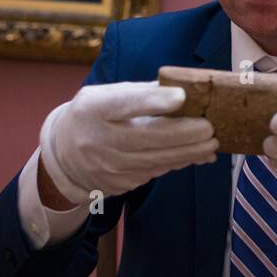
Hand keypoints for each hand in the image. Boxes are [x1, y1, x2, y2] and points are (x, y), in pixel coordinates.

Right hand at [38, 81, 217, 203]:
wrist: (64, 154)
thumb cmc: (95, 115)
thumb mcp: (107, 95)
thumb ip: (142, 93)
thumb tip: (184, 92)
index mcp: (93, 108)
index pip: (124, 104)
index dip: (154, 101)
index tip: (182, 97)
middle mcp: (97, 139)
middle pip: (148, 138)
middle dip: (184, 134)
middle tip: (210, 128)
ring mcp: (107, 166)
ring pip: (156, 160)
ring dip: (188, 153)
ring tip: (212, 144)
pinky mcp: (118, 184)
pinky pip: (154, 172)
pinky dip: (177, 163)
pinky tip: (197, 156)